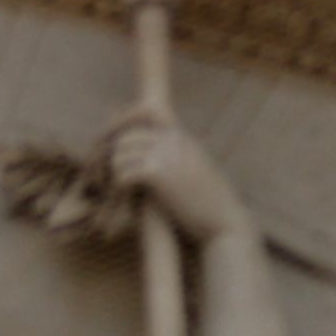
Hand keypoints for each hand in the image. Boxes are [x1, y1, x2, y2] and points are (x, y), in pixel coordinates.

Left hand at [100, 112, 247, 245]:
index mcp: (180, 136)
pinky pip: (124, 172)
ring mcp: (165, 154)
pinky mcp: (159, 174)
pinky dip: (120, 185)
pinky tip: (125, 196)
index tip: (116, 149)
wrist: (226, 222)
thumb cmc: (210, 202)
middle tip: (110, 175)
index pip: (144, 114)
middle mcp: (172, 139)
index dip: (125, 129)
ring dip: (115, 172)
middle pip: (125, 136)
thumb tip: (150, 154)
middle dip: (113, 156)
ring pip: (120, 153)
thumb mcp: (195, 168)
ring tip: (117, 188)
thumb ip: (175, 155)